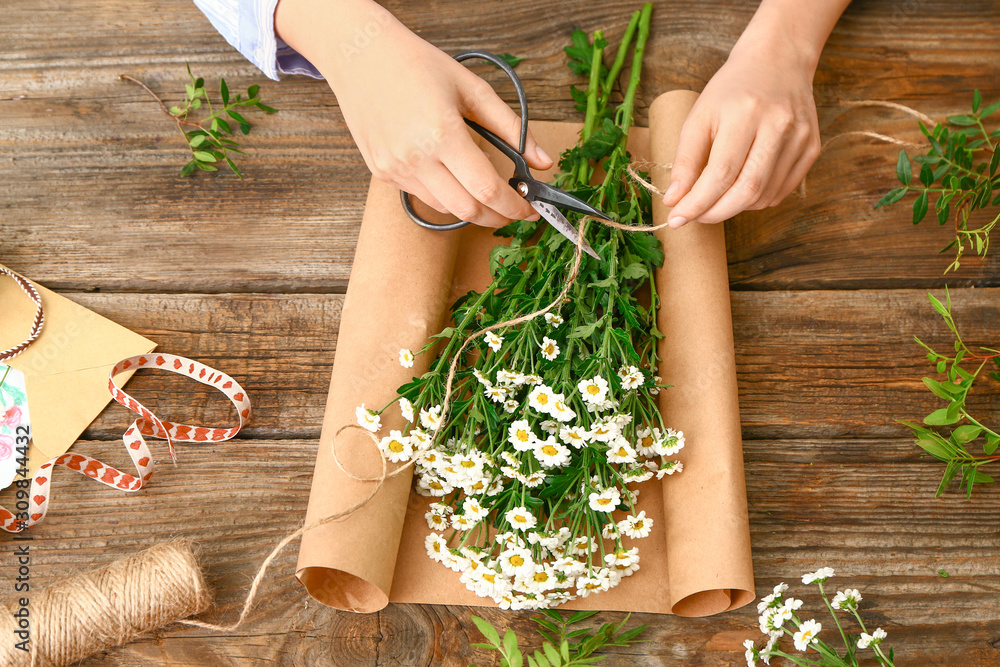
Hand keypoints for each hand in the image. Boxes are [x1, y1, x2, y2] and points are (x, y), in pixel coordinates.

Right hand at [277, 0, 551, 227]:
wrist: (362, 57)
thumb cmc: (417, 66)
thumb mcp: (473, 89)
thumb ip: (512, 128)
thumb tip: (542, 161)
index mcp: (442, 133)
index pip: (487, 189)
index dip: (514, 206)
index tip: (530, 208)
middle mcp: (415, 158)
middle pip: (468, 210)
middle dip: (498, 216)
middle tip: (514, 209)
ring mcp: (395, 169)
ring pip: (446, 209)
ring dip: (472, 207)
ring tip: (486, 190)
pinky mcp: (382, 173)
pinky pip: (423, 196)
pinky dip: (446, 195)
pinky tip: (453, 175)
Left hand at [661, 37, 821, 226]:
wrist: (778, 60)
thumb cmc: (731, 90)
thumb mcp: (700, 115)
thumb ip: (685, 160)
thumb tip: (674, 200)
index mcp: (745, 113)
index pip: (719, 174)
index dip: (697, 203)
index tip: (677, 218)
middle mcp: (778, 126)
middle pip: (746, 190)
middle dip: (715, 213)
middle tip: (696, 216)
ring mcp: (800, 138)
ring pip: (764, 196)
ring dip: (734, 207)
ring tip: (716, 198)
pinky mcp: (812, 147)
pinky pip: (781, 191)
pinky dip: (757, 199)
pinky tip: (742, 187)